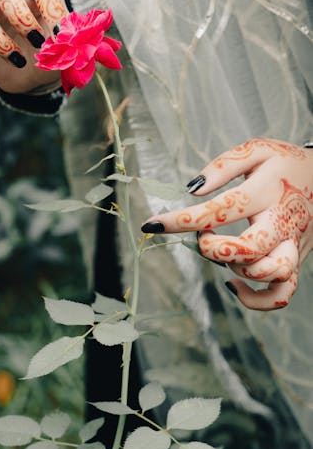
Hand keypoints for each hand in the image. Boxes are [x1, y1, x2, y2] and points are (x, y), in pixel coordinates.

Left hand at [141, 138, 312, 310]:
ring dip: (237, 268)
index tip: (152, 225)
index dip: (182, 220)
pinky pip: (282, 294)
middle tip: (203, 235)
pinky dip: (256, 299)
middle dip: (213, 248)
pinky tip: (233, 282)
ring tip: (223, 251)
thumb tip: (191, 190)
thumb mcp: (257, 149)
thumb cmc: (285, 162)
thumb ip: (223, 166)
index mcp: (268, 191)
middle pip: (249, 250)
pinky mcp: (297, 260)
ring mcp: (292, 244)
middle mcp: (282, 221)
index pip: (220, 210)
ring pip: (270, 274)